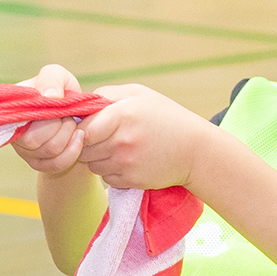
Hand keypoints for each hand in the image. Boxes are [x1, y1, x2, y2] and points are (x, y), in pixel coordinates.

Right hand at [9, 63, 86, 174]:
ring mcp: (23, 149)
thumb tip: (50, 96)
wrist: (74, 114)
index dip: (42, 115)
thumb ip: (51, 78)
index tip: (59, 105)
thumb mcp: (58, 76)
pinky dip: (71, 152)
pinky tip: (78, 139)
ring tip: (73, 124)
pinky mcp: (36, 163)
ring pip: (47, 152)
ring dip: (68, 136)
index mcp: (12, 108)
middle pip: (33, 139)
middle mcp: (12, 130)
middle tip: (68, 115)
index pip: (18, 118)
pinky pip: (54, 165)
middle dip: (60, 126)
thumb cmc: (61, 92)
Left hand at [76, 84, 217, 188]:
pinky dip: (111, 171)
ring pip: (92, 165)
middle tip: (103, 137)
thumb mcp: (140, 94)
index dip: (81, 129)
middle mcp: (122, 140)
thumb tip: (81, 104)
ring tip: (117, 147)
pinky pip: (106, 178)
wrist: (195, 150)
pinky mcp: (131, 180)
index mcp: (123, 114)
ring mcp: (126, 163)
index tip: (89, 126)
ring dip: (98, 158)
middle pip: (83, 149)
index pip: (83, 129)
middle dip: (87, 144)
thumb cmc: (166, 117)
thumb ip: (107, 94)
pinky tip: (126, 161)